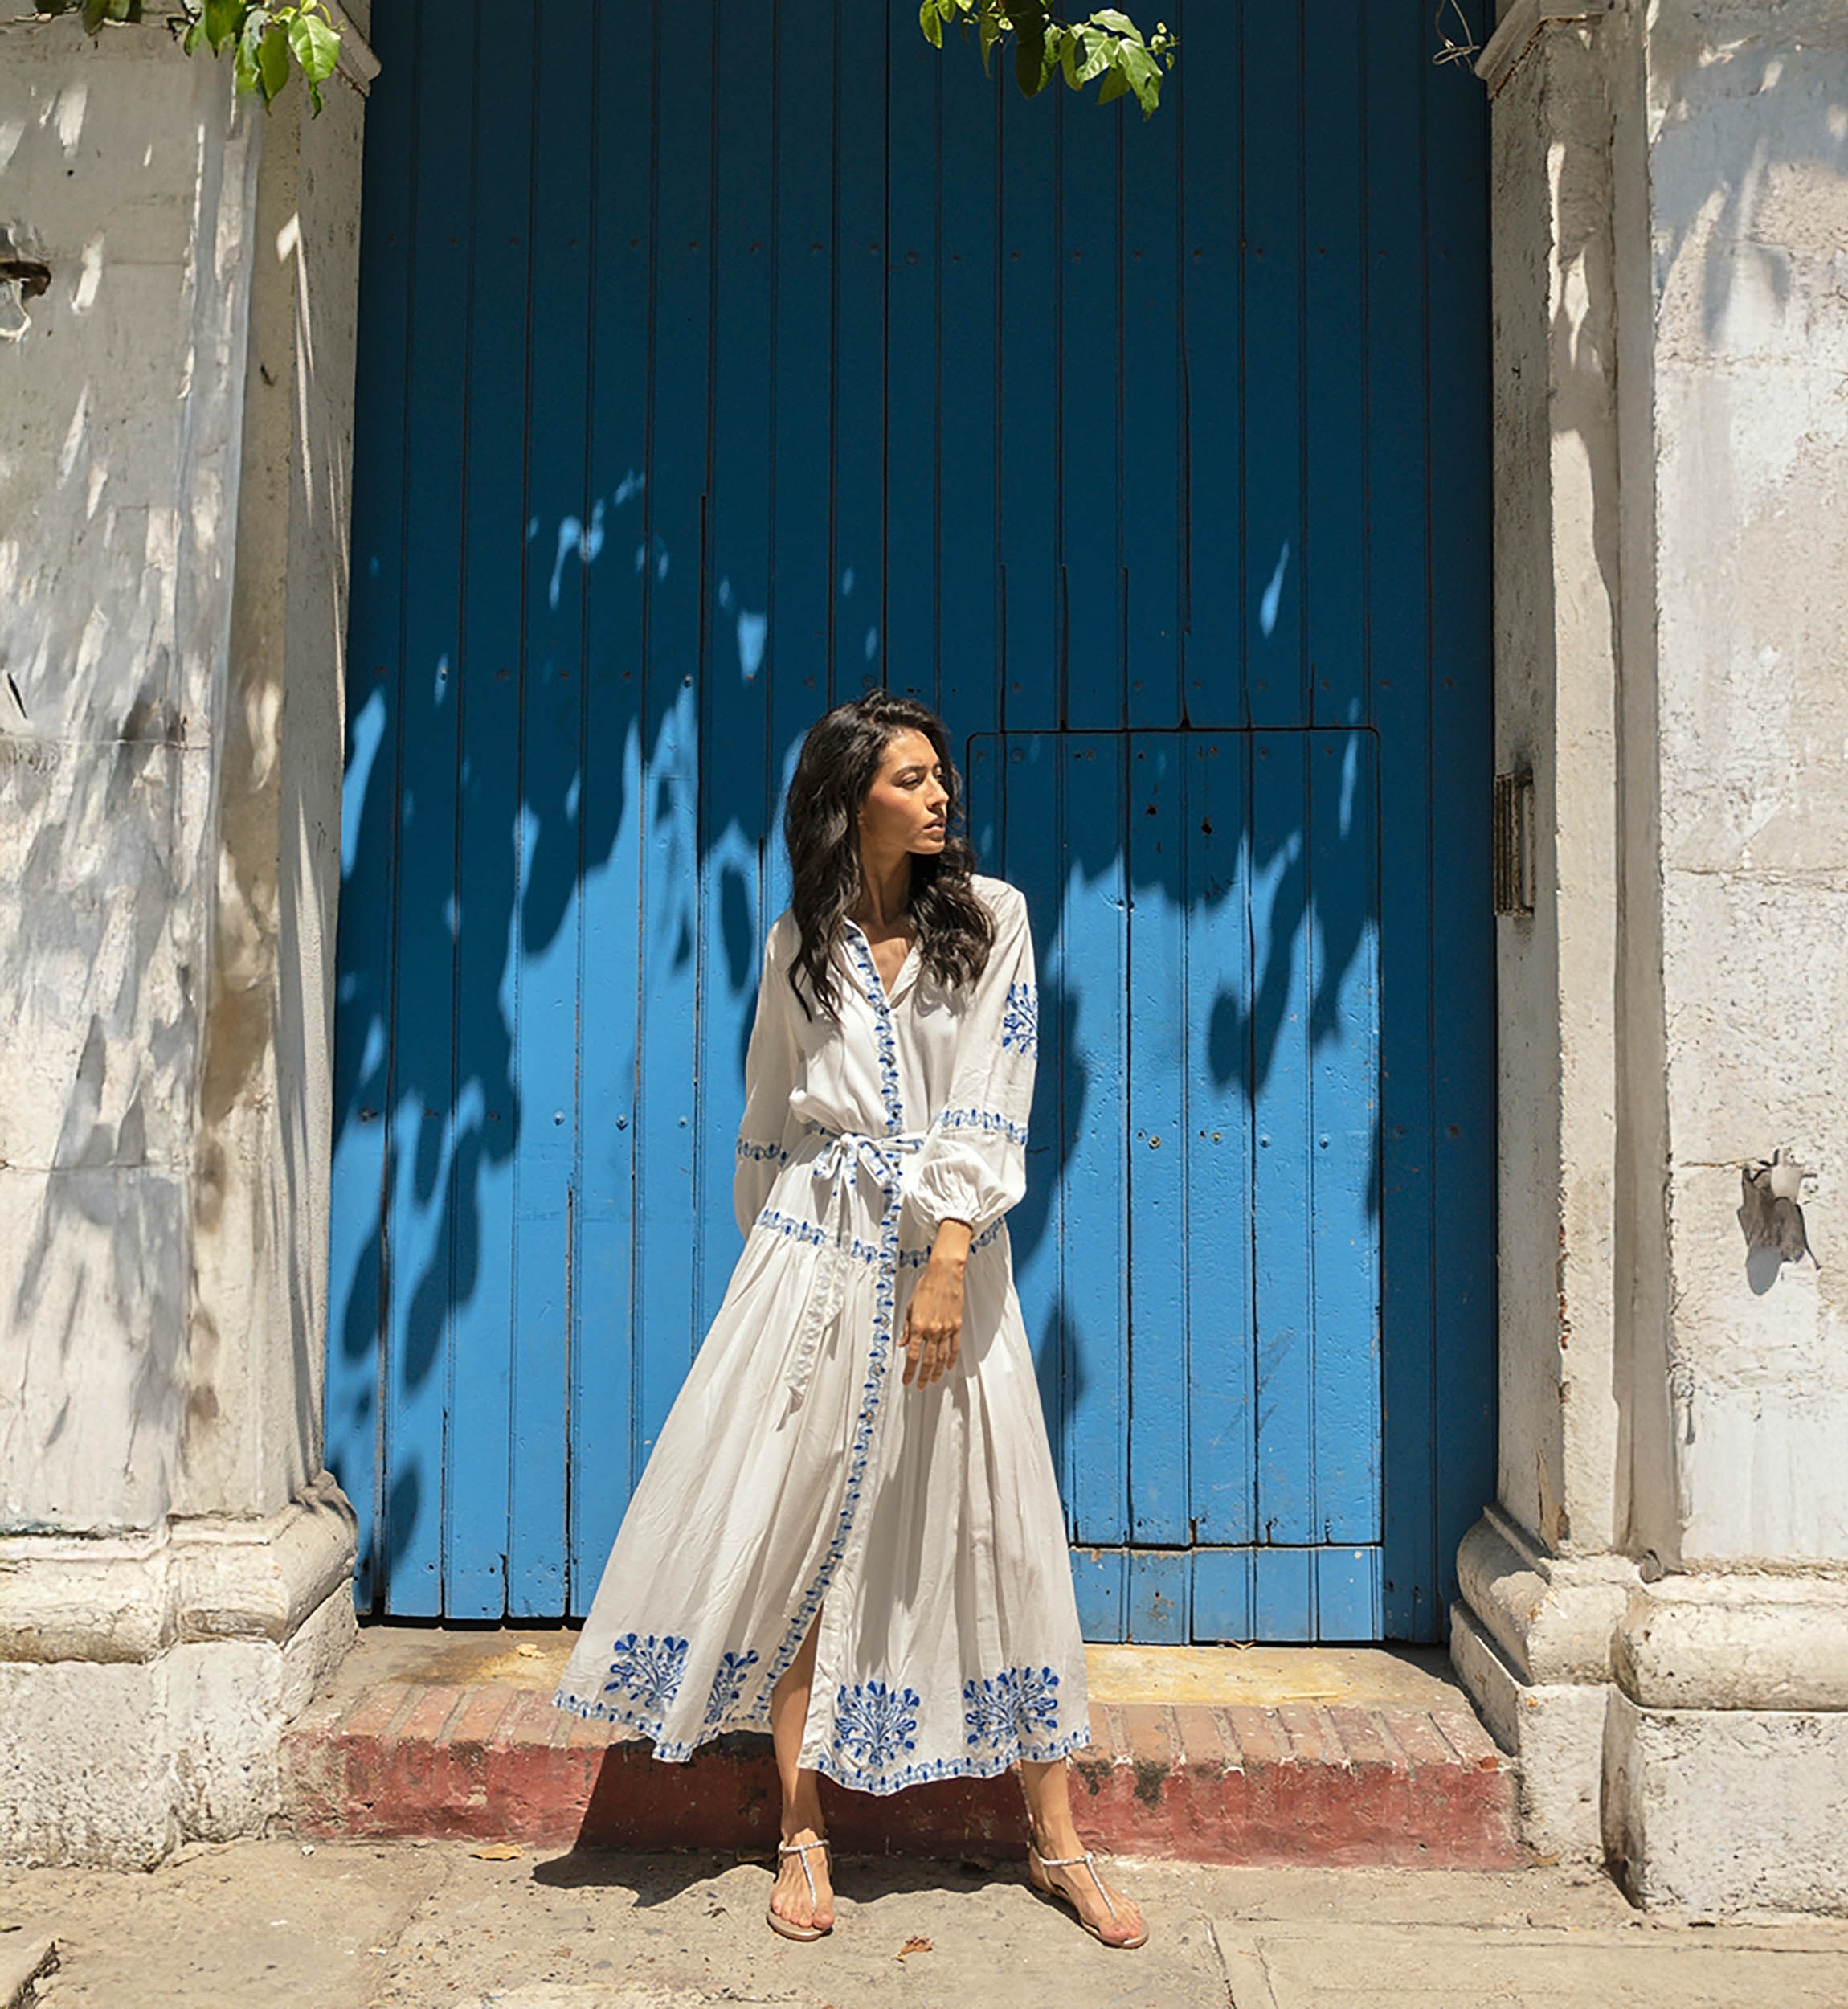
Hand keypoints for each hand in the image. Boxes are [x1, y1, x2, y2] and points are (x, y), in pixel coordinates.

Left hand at [902, 1222, 971, 1388]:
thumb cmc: (926, 1287)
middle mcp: (932, 1330)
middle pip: (927, 1360)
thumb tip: (901, 1343)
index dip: (909, 1371)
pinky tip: (948, 1367)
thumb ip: (906, 1328)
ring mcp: (946, 1329)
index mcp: (918, 1326)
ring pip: (941, 1357)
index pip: (912, 1356)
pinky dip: (951, 1359)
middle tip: (919, 1386)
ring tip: (932, 1381)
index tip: (906, 1380)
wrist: (944, 1275)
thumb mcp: (910, 1307)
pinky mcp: (956, 1326)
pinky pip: (954, 1347)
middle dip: (922, 1375)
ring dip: (936, 1371)